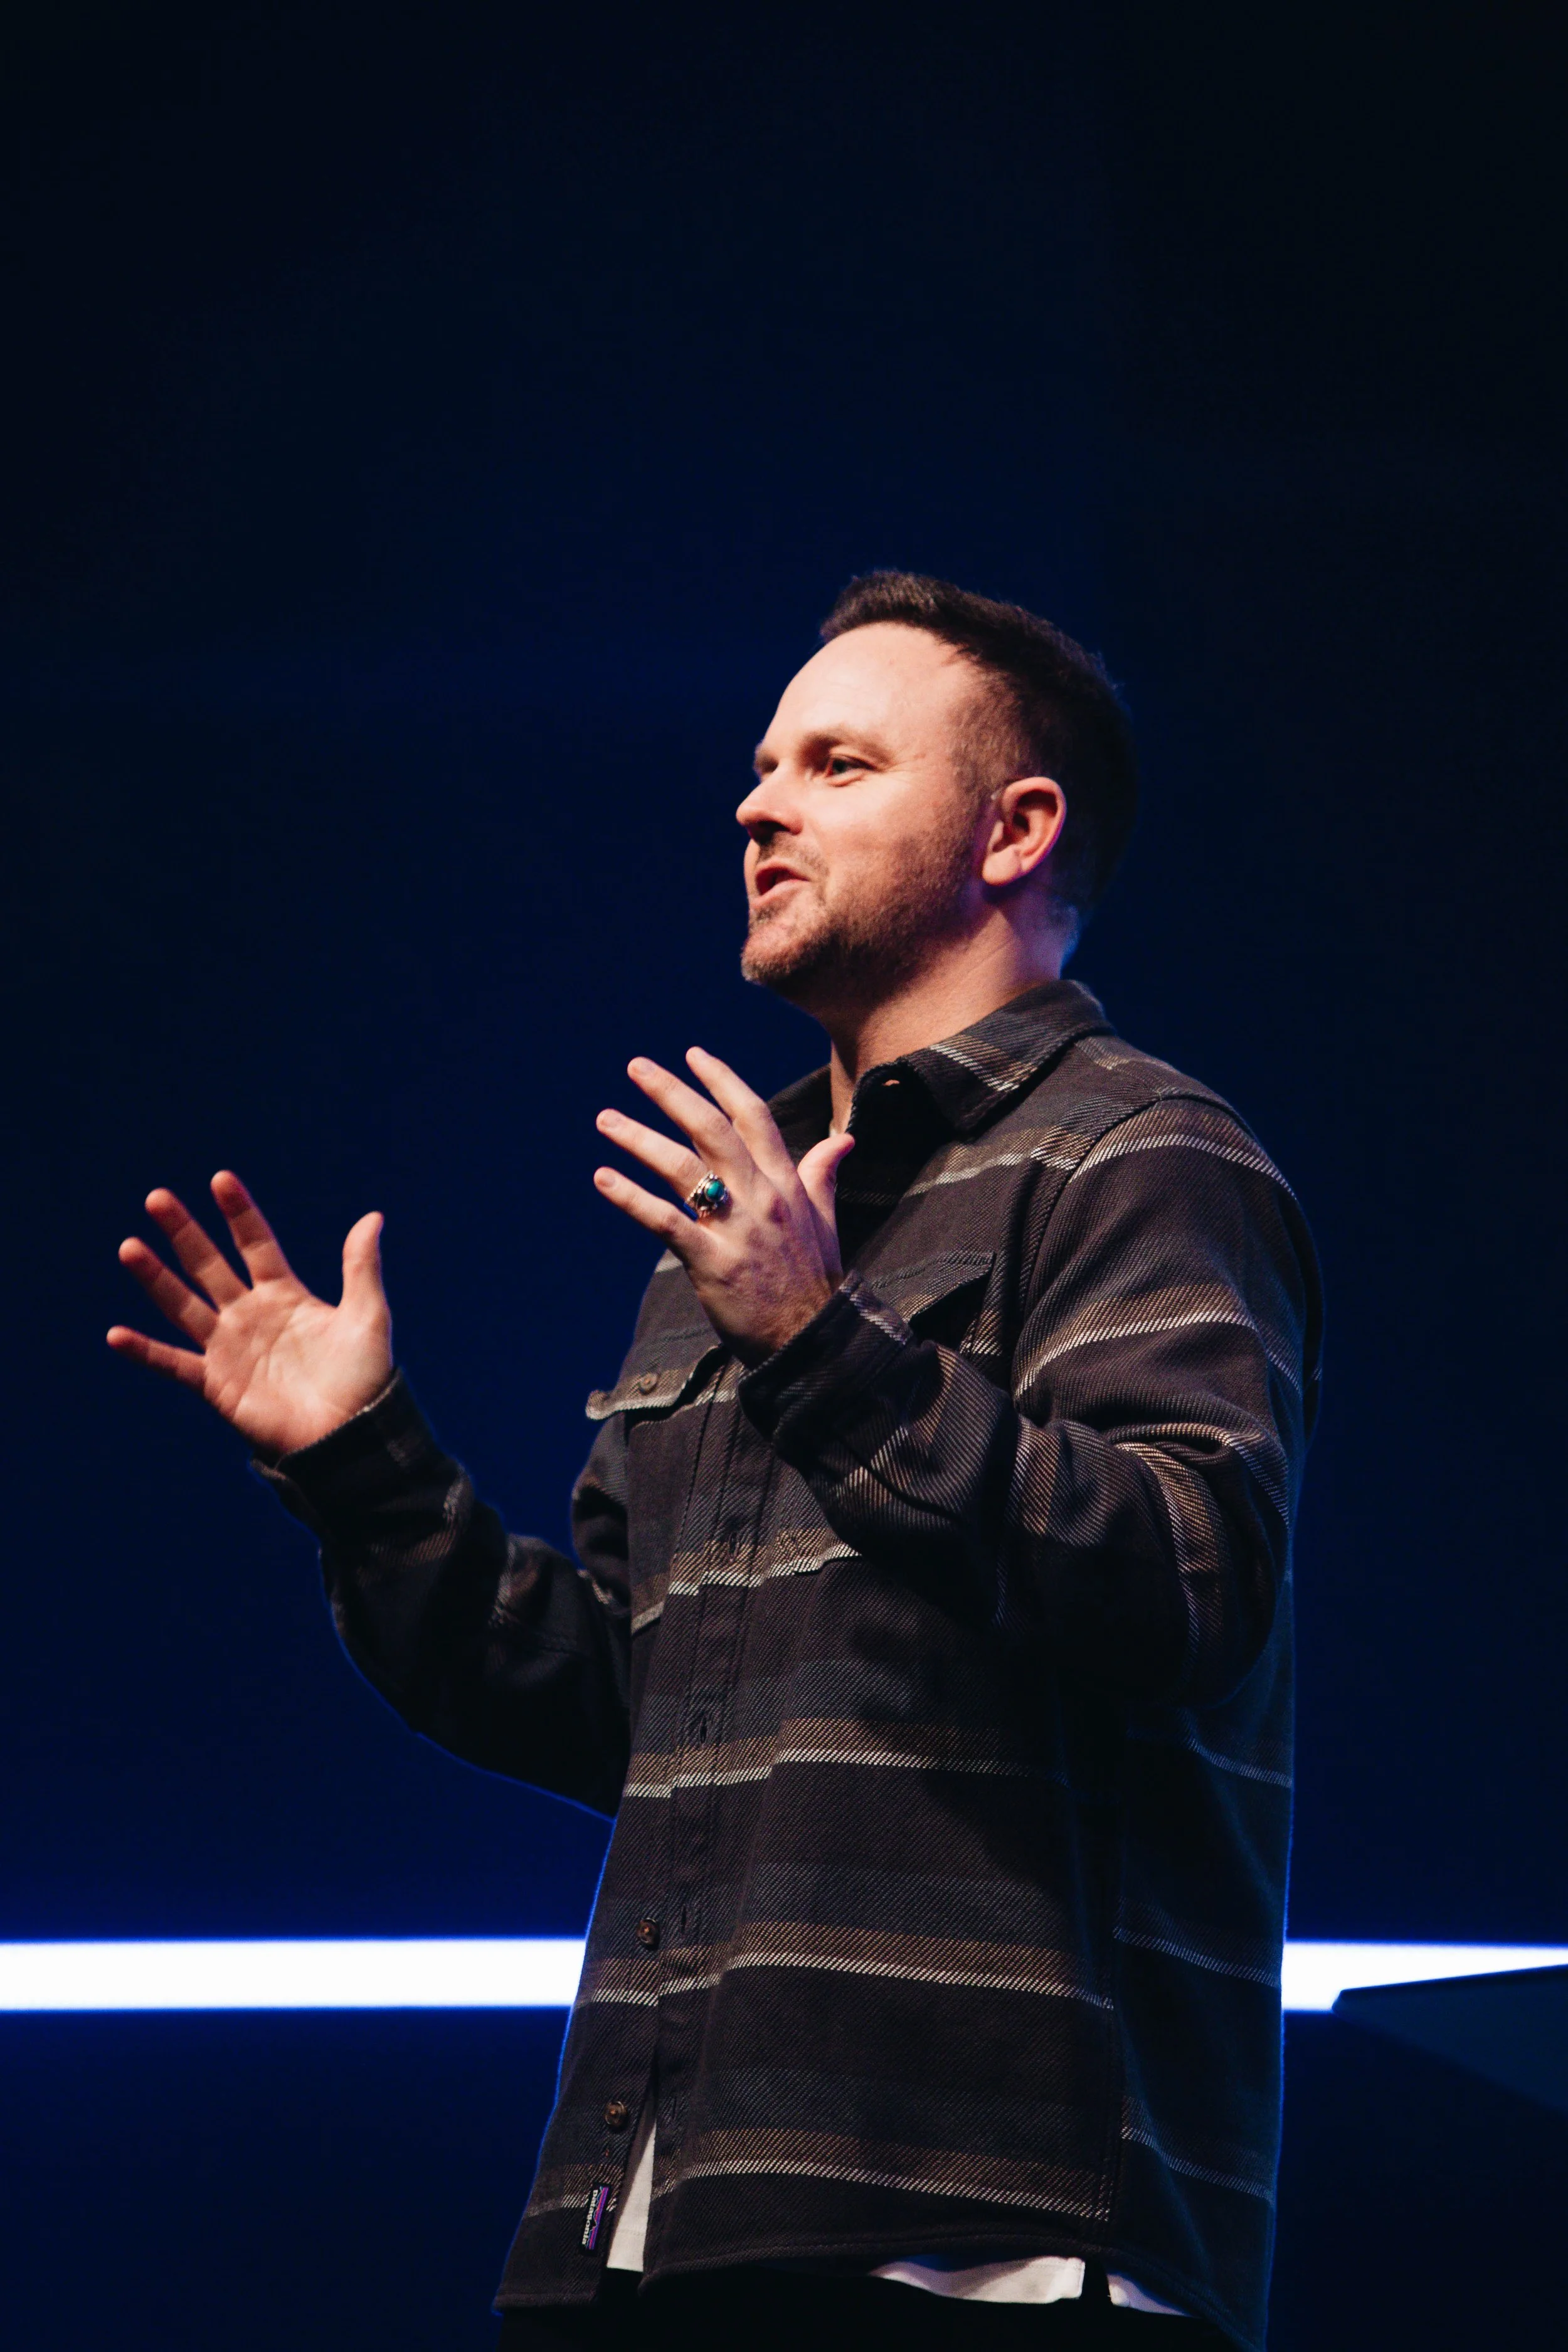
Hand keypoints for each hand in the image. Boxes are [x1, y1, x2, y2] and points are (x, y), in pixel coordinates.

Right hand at [108, 1171, 392, 1456]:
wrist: (350, 1436)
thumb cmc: (365, 1379)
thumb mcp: (368, 1317)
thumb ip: (361, 1268)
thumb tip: (373, 1217)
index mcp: (286, 1295)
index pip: (256, 1244)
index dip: (239, 1213)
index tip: (221, 1179)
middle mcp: (251, 1315)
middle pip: (209, 1265)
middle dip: (184, 1232)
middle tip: (158, 1198)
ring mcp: (230, 1348)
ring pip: (183, 1305)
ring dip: (155, 1278)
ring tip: (129, 1247)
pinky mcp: (216, 1383)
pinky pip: (173, 1363)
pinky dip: (145, 1352)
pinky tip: (116, 1335)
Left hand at [594, 1048, 853, 1365]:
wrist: (812, 1339)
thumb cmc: (814, 1280)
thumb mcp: (825, 1219)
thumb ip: (823, 1174)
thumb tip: (843, 1139)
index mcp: (787, 1182)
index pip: (753, 1116)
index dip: (722, 1080)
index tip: (693, 1054)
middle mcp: (762, 1197)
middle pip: (712, 1130)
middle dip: (672, 1093)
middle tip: (637, 1066)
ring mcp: (738, 1229)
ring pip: (683, 1169)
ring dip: (639, 1138)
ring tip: (606, 1119)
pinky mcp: (713, 1262)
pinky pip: (666, 1222)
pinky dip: (630, 1198)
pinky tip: (603, 1177)